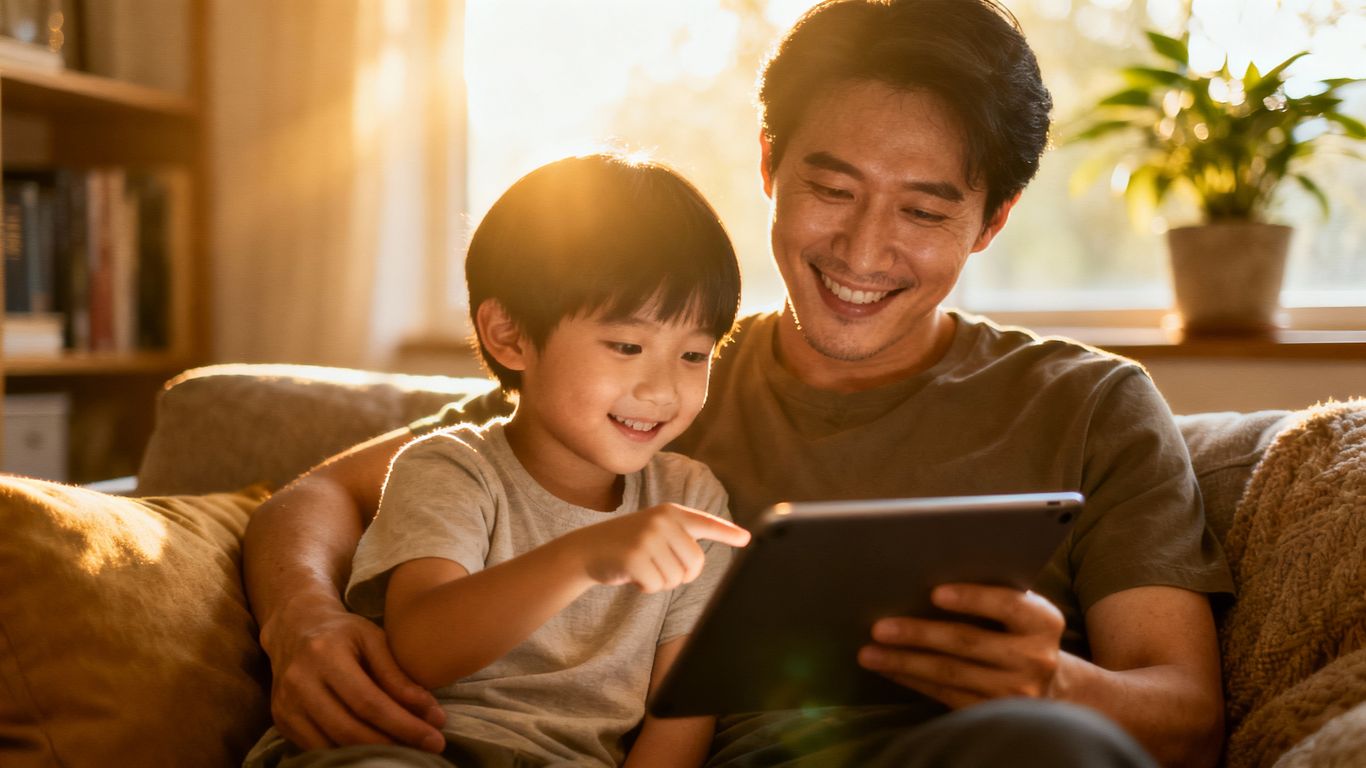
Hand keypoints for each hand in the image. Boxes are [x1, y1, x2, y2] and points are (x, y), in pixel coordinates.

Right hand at [260, 596, 446, 751]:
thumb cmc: (343, 633)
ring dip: (371, 754)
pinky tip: (373, 749)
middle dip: (393, 744)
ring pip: (332, 745)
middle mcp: (300, 682)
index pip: (369, 702)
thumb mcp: (374, 639)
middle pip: (350, 729)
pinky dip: (347, 753)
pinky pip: (317, 748)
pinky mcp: (282, 721)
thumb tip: (431, 714)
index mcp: (325, 654)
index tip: (435, 737)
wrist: (294, 629)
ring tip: (404, 750)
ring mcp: (286, 705)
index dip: (404, 725)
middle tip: (427, 749)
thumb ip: (398, 675)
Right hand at [566, 504, 749, 592]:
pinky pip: (657, 585)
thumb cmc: (627, 544)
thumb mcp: (655, 531)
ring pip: (677, 578)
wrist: (587, 548)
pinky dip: (647, 587)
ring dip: (661, 581)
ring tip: (643, 567)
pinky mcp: (634, 556)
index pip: (706, 523)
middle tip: (660, 568)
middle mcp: (663, 521)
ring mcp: (648, 537)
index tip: (747, 539)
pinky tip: (633, 575)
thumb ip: (680, 538)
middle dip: (681, 574)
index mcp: (672, 512)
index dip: (728, 533)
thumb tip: (701, 561)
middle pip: (696, 563)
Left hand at [857, 584, 1064, 708]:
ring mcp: (1015, 692)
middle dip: (919, 634)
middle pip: (968, 642)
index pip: (1007, 605)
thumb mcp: (1018, 608)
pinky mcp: (993, 712)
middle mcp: (1035, 659)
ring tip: (869, 652)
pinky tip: (888, 668)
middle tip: (879, 627)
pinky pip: (945, 695)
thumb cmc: (1016, 629)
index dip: (972, 598)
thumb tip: (921, 579)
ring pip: (950, 673)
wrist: (1049, 682)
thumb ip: (988, 593)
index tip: (935, 593)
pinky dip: (912, 680)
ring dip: (904, 662)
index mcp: (1043, 621)